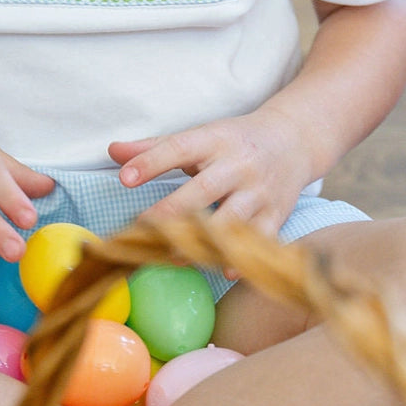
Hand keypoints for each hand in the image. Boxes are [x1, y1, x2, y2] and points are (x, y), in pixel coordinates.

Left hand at [108, 107, 310, 245]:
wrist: (293, 140)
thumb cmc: (234, 141)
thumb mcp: (199, 137)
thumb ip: (154, 148)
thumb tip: (112, 151)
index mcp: (214, 140)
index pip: (178, 148)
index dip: (151, 163)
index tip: (124, 178)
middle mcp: (238, 165)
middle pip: (204, 189)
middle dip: (173, 210)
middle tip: (142, 228)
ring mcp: (259, 191)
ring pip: (231, 219)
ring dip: (203, 239)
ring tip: (172, 255)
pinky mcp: (277, 214)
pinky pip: (260, 238)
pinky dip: (242, 256)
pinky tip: (222, 269)